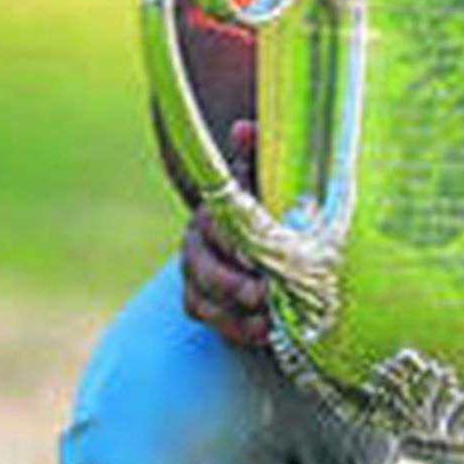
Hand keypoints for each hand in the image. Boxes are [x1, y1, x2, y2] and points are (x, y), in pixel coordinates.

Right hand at [180, 120, 270, 348]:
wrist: (255, 230)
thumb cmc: (265, 198)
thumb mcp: (263, 174)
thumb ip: (256, 154)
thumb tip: (244, 127)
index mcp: (210, 213)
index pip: (217, 230)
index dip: (238, 245)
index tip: (263, 256)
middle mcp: (195, 246)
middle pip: (206, 271)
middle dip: (236, 285)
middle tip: (266, 295)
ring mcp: (195, 277)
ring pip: (205, 301)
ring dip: (237, 316)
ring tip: (269, 324)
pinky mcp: (202, 304)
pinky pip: (213, 322)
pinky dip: (237, 331)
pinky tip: (265, 335)